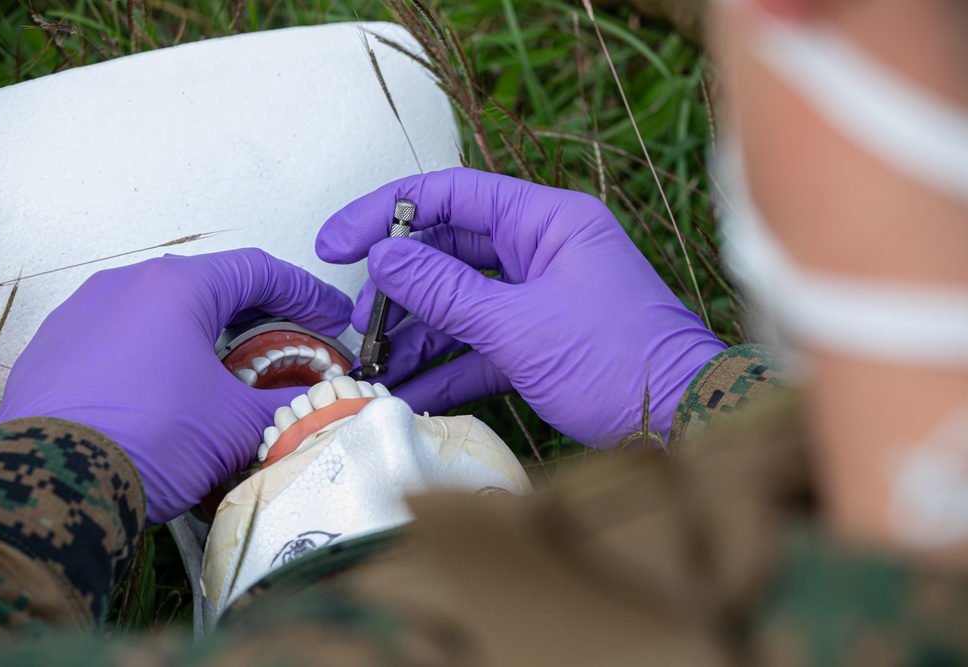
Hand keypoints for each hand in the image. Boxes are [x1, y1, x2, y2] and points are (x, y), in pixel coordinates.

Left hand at [0, 249, 351, 523]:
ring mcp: (84, 315)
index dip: (307, 294)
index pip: (261, 272)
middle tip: (290, 348)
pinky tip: (170, 395)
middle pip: (212, 289)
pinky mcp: (56, 351)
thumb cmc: (144, 441)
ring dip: (206, 338)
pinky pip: (122, 341)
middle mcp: (126, 287)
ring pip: (164, 314)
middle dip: (259, 319)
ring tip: (230, 377)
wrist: (55, 485)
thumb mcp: (237, 425)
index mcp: (177, 287)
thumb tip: (314, 405)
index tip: (330, 317)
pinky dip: (159, 358)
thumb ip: (288, 406)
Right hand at [317, 168, 724, 446]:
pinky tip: (408, 390)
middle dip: (398, 287)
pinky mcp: (538, 342)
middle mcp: (541, 251)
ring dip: (415, 333)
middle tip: (355, 319)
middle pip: (449, 252)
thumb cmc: (622, 364)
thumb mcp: (520, 326)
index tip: (337, 241)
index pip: (451, 195)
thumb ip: (445, 291)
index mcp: (547, 222)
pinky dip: (445, 367)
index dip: (386, 212)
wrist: (684, 424)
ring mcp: (538, 298)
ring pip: (458, 302)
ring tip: (373, 363)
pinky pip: (478, 344)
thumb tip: (384, 258)